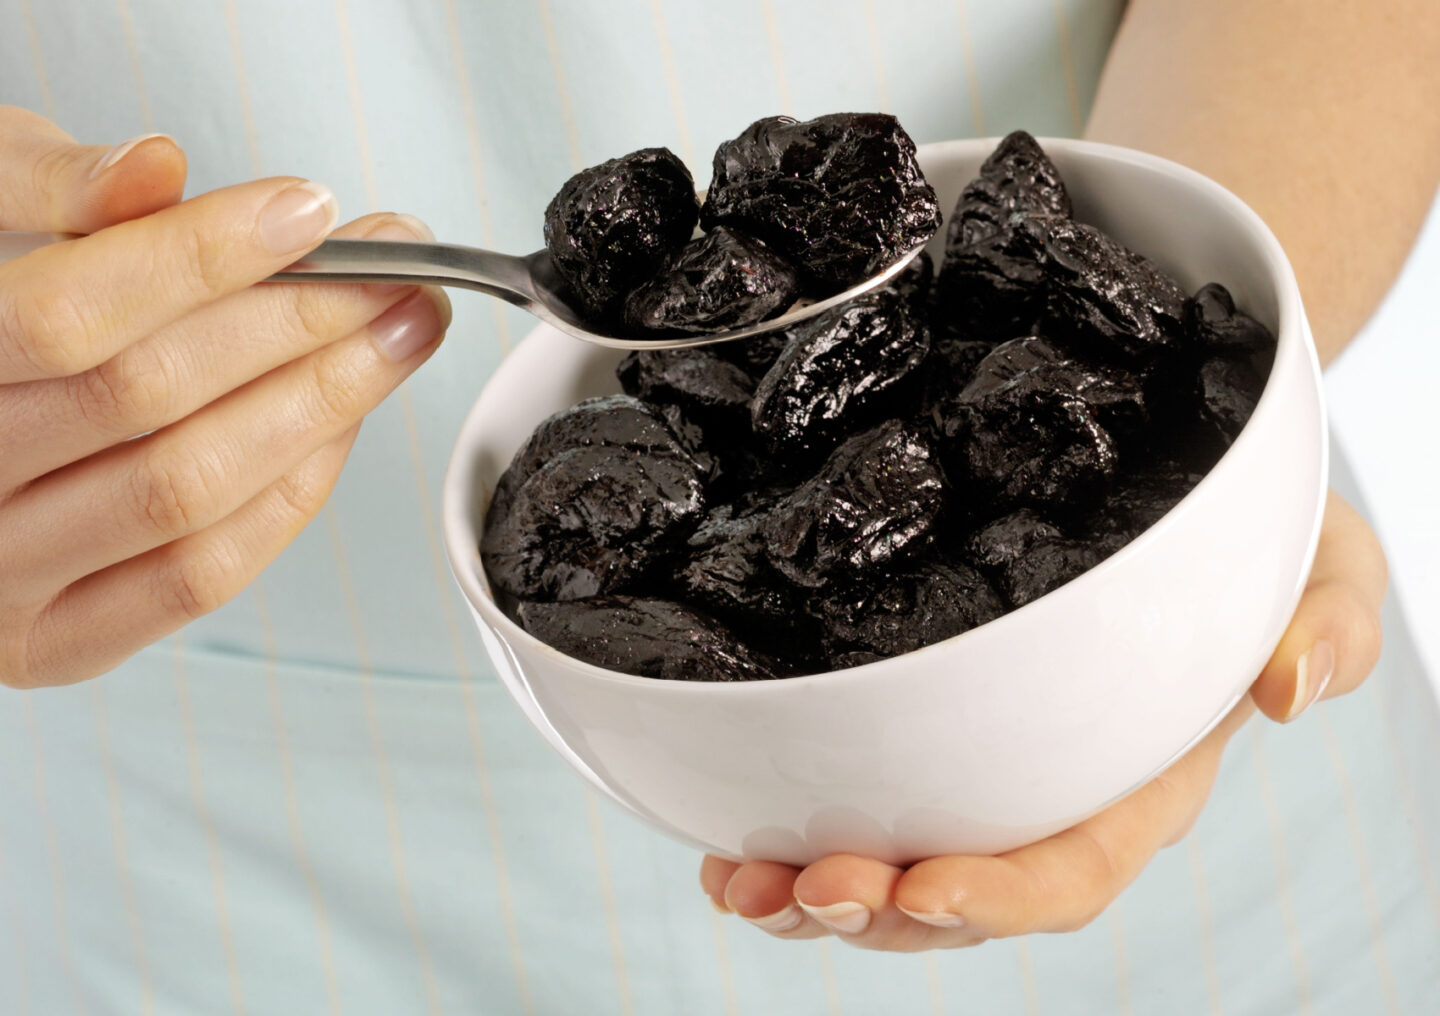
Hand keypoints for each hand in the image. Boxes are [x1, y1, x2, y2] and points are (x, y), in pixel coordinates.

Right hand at [0, 107, 449, 687]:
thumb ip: (54, 189)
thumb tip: (157, 169)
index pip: (65, 314)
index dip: (198, 259)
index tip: (311, 212)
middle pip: (146, 400)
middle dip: (298, 324)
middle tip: (396, 271)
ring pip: (187, 490)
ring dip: (322, 404)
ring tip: (400, 334)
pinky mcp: (57, 642)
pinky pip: (201, 573)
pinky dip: (291, 490)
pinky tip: (343, 420)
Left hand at [700, 490, 1385, 949]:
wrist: (1181, 489)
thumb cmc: (1252, 538)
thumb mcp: (1322, 562)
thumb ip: (1328, 623)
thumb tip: (1295, 690)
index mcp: (1142, 781)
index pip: (1075, 866)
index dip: (1001, 895)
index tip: (922, 888)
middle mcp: (1053, 798)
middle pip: (964, 892)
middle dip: (879, 911)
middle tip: (805, 888)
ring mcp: (983, 778)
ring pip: (896, 875)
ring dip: (815, 896)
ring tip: (742, 888)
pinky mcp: (926, 743)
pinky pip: (860, 814)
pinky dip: (788, 841)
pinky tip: (729, 851)